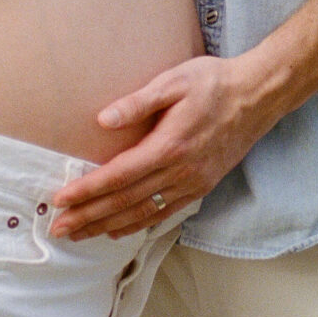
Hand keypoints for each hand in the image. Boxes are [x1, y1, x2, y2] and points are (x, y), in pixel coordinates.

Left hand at [49, 55, 271, 240]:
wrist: (257, 96)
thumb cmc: (213, 82)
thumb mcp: (173, 81)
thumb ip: (137, 102)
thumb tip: (102, 120)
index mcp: (168, 146)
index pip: (118, 176)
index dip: (87, 190)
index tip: (61, 200)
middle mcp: (179, 172)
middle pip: (125, 202)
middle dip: (89, 217)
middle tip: (59, 229)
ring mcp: (192, 184)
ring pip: (142, 214)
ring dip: (107, 227)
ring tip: (79, 235)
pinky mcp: (200, 188)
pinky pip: (163, 214)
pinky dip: (137, 225)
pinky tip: (117, 231)